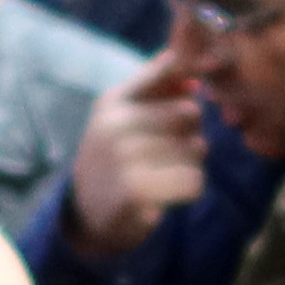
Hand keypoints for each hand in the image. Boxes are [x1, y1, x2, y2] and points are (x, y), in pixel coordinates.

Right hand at [65, 54, 209, 259]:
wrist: (87, 217)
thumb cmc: (116, 162)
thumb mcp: (125, 120)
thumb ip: (157, 92)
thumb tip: (194, 79)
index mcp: (114, 100)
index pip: (168, 67)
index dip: (189, 82)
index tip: (190, 97)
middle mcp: (115, 122)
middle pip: (191, 112)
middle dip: (191, 134)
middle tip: (170, 154)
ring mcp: (124, 156)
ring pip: (197, 148)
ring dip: (191, 165)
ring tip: (164, 175)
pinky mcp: (137, 190)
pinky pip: (193, 180)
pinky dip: (189, 190)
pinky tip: (167, 194)